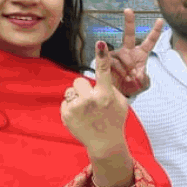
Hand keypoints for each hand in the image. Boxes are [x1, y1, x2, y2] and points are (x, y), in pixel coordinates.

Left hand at [62, 41, 130, 157]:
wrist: (104, 143)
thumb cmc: (114, 120)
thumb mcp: (121, 103)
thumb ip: (111, 88)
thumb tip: (100, 75)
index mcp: (106, 95)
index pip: (104, 71)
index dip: (103, 55)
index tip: (101, 43)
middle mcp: (90, 100)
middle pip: (80, 80)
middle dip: (84, 88)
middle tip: (92, 101)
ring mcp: (76, 107)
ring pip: (71, 89)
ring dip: (77, 97)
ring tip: (86, 111)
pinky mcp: (66, 114)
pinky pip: (66, 101)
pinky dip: (72, 107)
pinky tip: (80, 117)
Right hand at [109, 9, 163, 97]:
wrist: (119, 94)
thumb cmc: (133, 86)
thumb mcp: (143, 84)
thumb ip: (144, 78)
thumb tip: (138, 72)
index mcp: (140, 55)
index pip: (149, 42)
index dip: (155, 32)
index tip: (160, 20)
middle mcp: (128, 51)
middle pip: (129, 34)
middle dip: (129, 21)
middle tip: (128, 10)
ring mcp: (117, 55)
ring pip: (121, 55)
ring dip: (125, 68)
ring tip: (127, 78)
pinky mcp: (106, 60)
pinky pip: (111, 61)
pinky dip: (117, 70)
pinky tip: (119, 76)